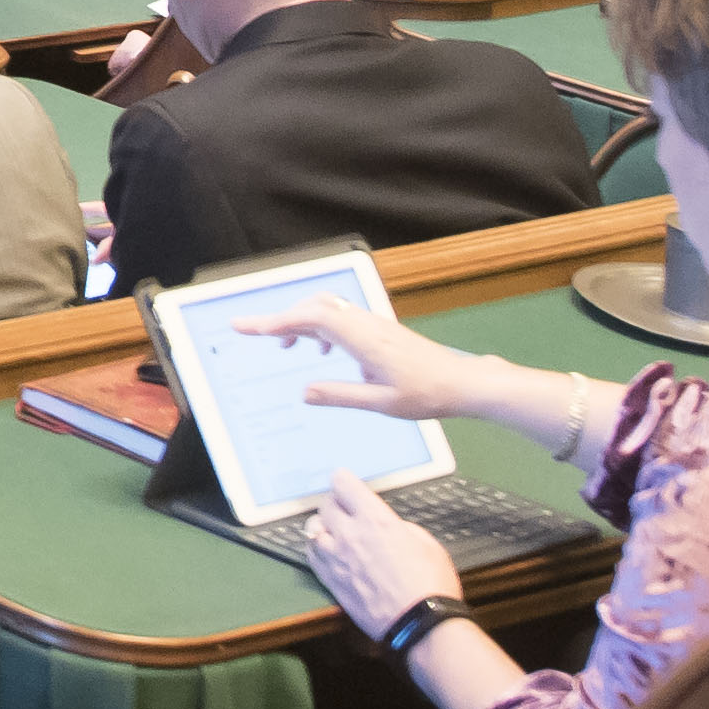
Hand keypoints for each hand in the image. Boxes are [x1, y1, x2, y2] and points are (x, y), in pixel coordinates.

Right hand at [242, 286, 493, 428]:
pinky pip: (341, 317)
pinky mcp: (380, 330)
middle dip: (282, 317)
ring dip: (302, 320)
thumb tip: (304, 391)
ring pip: (328, 308)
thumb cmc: (426, 394)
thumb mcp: (381, 403)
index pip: (310, 319)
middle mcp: (365, 324)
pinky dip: (320, 326)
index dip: (275, 320)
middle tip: (257, 334)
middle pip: (315, 305)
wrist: (462, 382)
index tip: (246, 326)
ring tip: (287, 345)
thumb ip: (341, 395)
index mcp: (362, 339)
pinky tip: (324, 351)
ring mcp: (373, 324)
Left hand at [300, 475, 464, 635]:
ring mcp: (336, 559)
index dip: (344, 481)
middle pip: (326, 505)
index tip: (345, 483)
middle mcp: (350, 534)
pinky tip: (327, 551)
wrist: (420, 624)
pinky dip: (317, 549)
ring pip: (313, 529)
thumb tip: (387, 526)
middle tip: (344, 509)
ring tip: (335, 531)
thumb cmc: (431, 584)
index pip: (343, 484)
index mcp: (375, 519)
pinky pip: (311, 555)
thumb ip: (399, 527)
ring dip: (323, 526)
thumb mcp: (426, 542)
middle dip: (335, 503)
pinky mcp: (331, 582)